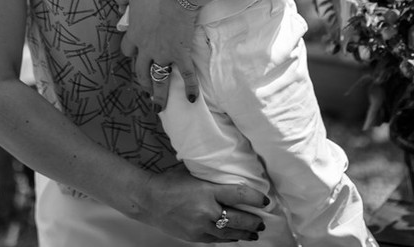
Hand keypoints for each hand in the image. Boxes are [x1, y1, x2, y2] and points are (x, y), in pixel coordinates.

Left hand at [117, 0, 198, 106]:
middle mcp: (146, 49)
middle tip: (145, 87)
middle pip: (140, 70)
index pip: (127, 50)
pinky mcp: (179, 54)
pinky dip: (190, 87)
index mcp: (134, 35)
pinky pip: (185, 74)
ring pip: (158, 79)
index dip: (131, 53)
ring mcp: (163, 54)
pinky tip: (191, 98)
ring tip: (159, 105)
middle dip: (142, 80)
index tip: (135, 55)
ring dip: (159, 93)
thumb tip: (116, 4)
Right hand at [136, 166, 265, 242]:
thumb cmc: (170, 182)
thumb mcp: (193, 174)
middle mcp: (206, 210)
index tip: (265, 200)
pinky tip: (235, 237)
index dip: (255, 198)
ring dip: (245, 234)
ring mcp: (200, 226)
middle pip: (239, 219)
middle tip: (262, 222)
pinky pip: (216, 240)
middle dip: (254, 221)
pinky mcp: (194, 237)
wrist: (148, 200)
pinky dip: (228, 238)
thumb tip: (231, 176)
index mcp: (207, 190)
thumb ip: (212, 178)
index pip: (239, 194)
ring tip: (254, 233)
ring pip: (229, 233)